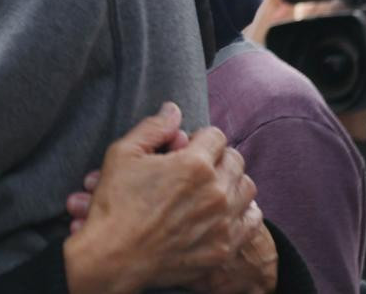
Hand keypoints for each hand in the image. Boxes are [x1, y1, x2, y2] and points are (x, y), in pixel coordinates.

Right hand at [62, 103, 260, 293]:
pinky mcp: (224, 248)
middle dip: (217, 156)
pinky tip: (224, 211)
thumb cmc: (115, 203)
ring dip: (231, 181)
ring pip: (247, 187)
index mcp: (194, 164)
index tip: (185, 147)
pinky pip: (251, 221)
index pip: (216, 135)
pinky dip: (243, 211)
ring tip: (211, 186)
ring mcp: (223, 223)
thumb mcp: (123, 154)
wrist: (113, 256)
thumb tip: (173, 109)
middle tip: (196, 165)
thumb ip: (153, 127)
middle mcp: (215, 192)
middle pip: (235, 159)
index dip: (199, 137)